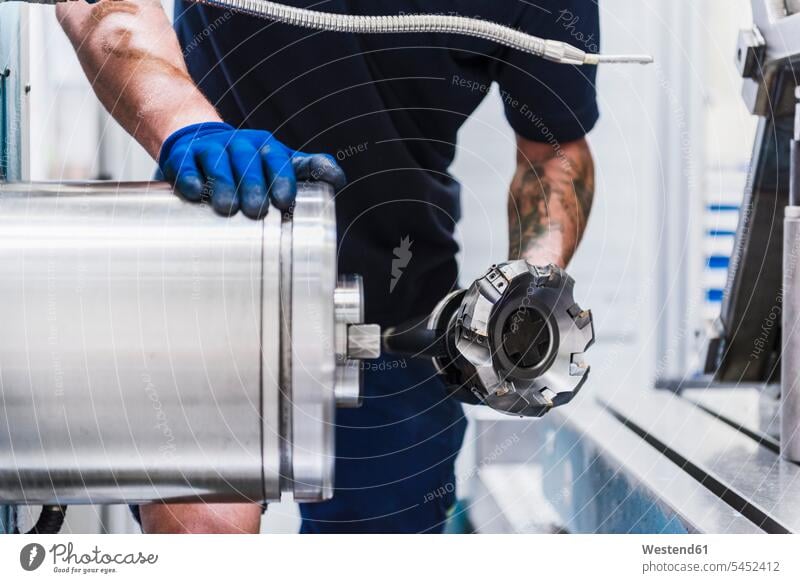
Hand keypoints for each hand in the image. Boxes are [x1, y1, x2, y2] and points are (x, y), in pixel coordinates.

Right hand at [158, 122, 345, 218]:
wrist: (199, 142)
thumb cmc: (248, 163)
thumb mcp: (280, 162)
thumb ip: (309, 169)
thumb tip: (339, 179)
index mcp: (265, 147)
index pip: (277, 159)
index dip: (282, 178)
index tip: (284, 201)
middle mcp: (239, 144)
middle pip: (248, 161)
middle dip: (253, 185)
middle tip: (257, 210)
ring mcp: (210, 149)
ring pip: (218, 162)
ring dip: (223, 183)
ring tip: (228, 208)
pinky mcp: (182, 156)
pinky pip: (185, 165)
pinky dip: (189, 177)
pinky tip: (196, 193)